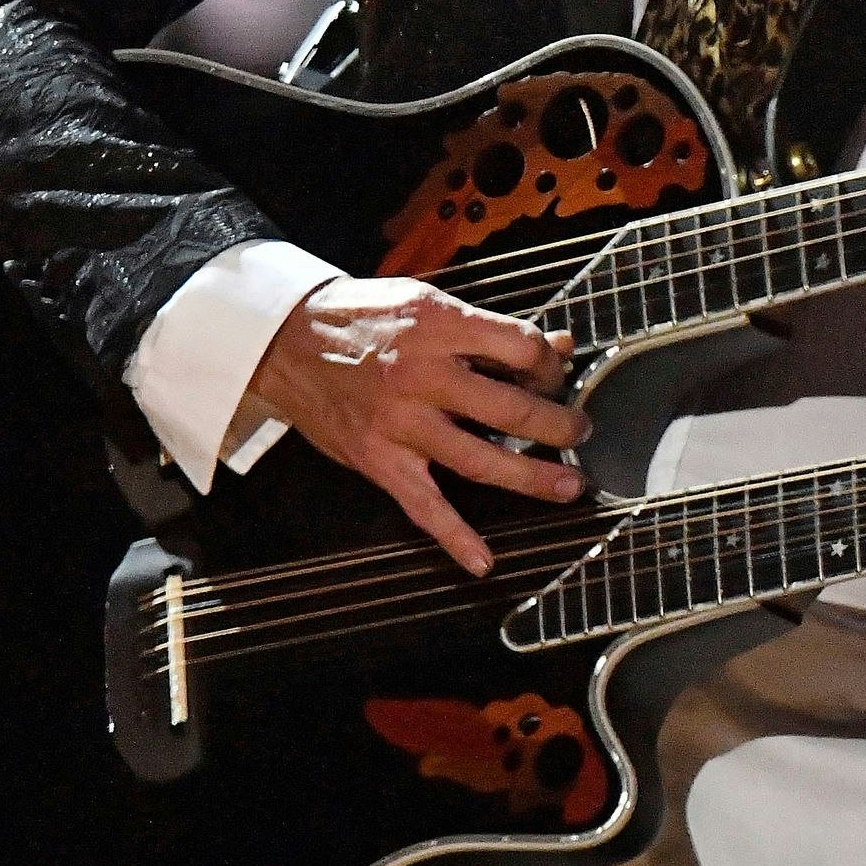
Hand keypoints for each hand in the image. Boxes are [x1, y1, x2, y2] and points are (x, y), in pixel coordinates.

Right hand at [243, 276, 583, 572]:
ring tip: (570, 486)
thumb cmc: (365, 317)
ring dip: (532, 478)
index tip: (555, 374)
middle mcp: (422, 376)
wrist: (285, 340)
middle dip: (558, 425)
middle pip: (511, 409)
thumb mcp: (430, 305)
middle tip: (581, 432)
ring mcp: (399, 423)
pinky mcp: (377, 459)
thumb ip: (493, 330)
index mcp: (439, 327)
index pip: (521, 348)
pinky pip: (423, 506)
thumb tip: (560, 347)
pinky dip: (454, 538)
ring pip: (479, 460)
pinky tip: (483, 561)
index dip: (550, 364)